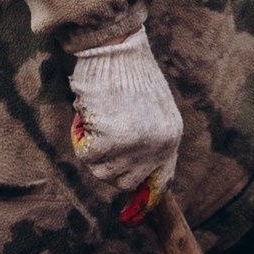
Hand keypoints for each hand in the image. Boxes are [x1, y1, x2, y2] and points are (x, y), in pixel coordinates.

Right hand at [69, 29, 182, 198]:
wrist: (116, 46)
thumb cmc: (128, 72)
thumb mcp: (152, 107)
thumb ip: (148, 137)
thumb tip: (133, 167)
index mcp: (172, 137)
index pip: (160, 182)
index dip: (142, 195)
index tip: (131, 206)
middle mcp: (159, 145)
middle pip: (125, 182)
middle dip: (108, 167)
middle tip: (99, 142)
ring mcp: (136, 145)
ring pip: (103, 172)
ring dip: (92, 151)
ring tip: (94, 122)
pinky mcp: (111, 139)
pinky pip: (87, 155)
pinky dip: (81, 138)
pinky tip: (86, 115)